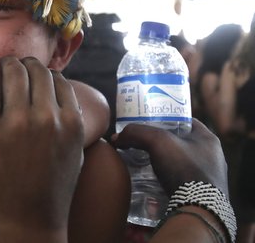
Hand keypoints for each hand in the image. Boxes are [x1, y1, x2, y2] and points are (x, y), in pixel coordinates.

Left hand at [0, 56, 84, 242]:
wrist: (26, 222)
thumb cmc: (52, 191)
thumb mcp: (74, 153)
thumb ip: (72, 121)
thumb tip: (62, 94)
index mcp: (71, 122)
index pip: (59, 80)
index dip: (46, 72)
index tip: (36, 71)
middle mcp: (47, 117)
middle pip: (36, 71)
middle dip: (26, 63)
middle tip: (16, 63)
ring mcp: (17, 123)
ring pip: (13, 74)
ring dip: (7, 64)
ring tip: (1, 64)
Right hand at [112, 118, 227, 196]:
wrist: (198, 209)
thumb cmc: (184, 168)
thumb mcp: (157, 141)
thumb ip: (136, 133)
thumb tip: (116, 138)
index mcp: (208, 139)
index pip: (184, 121)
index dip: (165, 119)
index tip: (148, 122)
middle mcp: (212, 157)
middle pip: (179, 143)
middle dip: (160, 143)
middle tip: (140, 143)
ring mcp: (208, 178)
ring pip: (178, 163)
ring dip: (161, 163)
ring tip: (141, 163)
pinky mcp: (201, 195)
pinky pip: (179, 182)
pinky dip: (165, 180)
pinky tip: (150, 182)